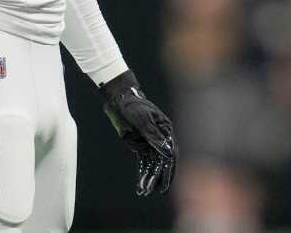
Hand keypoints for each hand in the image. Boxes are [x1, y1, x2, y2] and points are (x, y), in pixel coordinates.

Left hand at [101, 70, 175, 195]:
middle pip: (162, 161)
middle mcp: (160, 138)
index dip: (170, 169)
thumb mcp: (143, 120)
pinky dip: (142, 173)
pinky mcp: (140, 145)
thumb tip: (168, 155)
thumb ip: (155, 137)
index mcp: (166, 131)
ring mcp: (150, 142)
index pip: (171, 154)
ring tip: (144, 191)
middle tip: (156, 191)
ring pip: (153, 164)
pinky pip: (143, 162)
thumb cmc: (133, 106)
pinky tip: (140, 184)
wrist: (119, 99)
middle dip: (159, 177)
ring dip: (150, 178)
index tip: (166, 183)